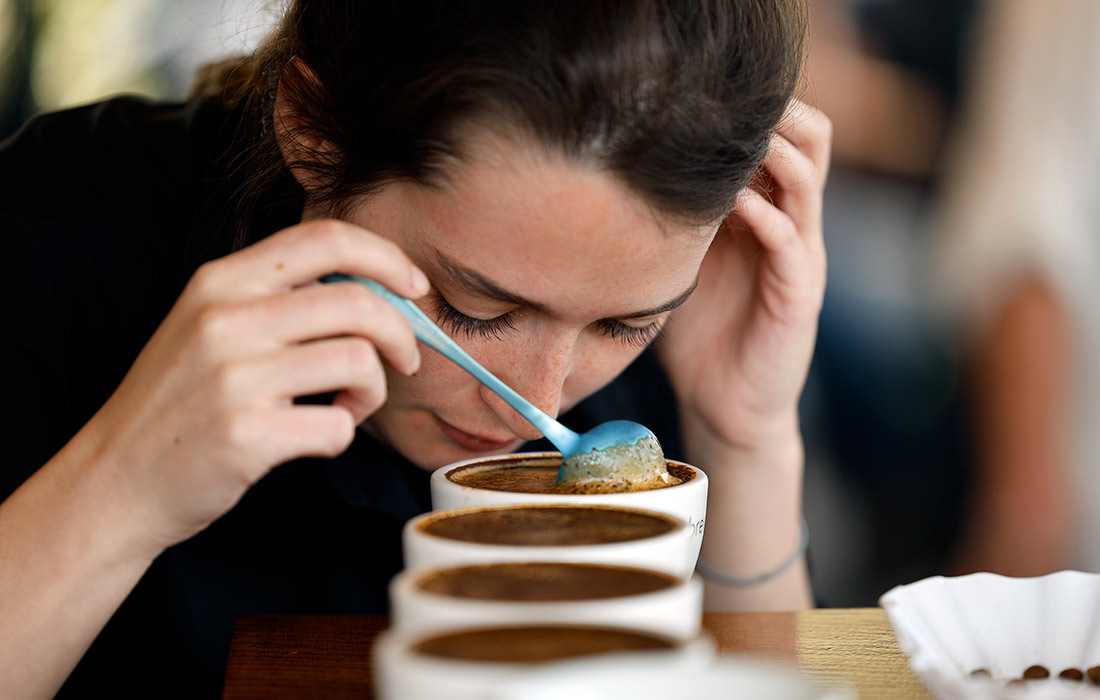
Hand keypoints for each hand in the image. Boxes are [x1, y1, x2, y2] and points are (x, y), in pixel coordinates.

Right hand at [80, 219, 427, 551]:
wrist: (115, 480)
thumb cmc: (178, 404)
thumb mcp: (209, 326)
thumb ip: (277, 300)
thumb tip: (375, 291)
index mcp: (221, 282)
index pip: (325, 238)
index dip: (387, 257)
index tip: (415, 287)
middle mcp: (226, 319)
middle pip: (358, 302)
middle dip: (401, 332)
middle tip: (405, 361)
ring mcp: (233, 377)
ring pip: (358, 361)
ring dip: (373, 390)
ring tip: (348, 405)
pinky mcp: (245, 434)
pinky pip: (338, 424)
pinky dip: (344, 434)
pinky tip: (319, 435)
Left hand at [656, 101, 830, 452]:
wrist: (724, 406)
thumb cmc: (699, 337)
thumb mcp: (681, 266)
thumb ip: (673, 224)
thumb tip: (620, 179)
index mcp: (764, 215)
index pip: (776, 140)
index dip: (751, 113)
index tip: (703, 96)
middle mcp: (789, 225)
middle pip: (809, 142)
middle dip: (778, 114)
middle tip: (733, 103)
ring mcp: (800, 257)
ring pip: (808, 179)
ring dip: (775, 151)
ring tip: (739, 137)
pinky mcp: (799, 293)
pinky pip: (792, 240)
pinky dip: (766, 214)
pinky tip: (735, 204)